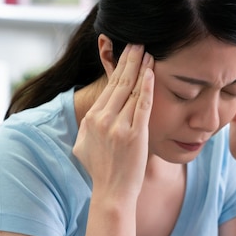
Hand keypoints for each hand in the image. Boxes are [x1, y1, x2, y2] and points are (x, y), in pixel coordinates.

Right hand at [73, 44, 154, 199]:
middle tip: (139, 42)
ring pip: (131, 91)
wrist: (112, 193)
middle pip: (119, 83)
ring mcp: (118, 127)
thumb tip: (91, 116)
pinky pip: (142, 105)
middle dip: (130, 60)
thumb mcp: (84, 146)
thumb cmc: (101, 171)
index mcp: (91, 119)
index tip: (127, 53)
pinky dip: (147, 87)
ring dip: (141, 69)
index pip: (108, 88)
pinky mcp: (134, 135)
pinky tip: (151, 72)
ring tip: (149, 52)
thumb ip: (88, 127)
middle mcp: (102, 120)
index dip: (119, 68)